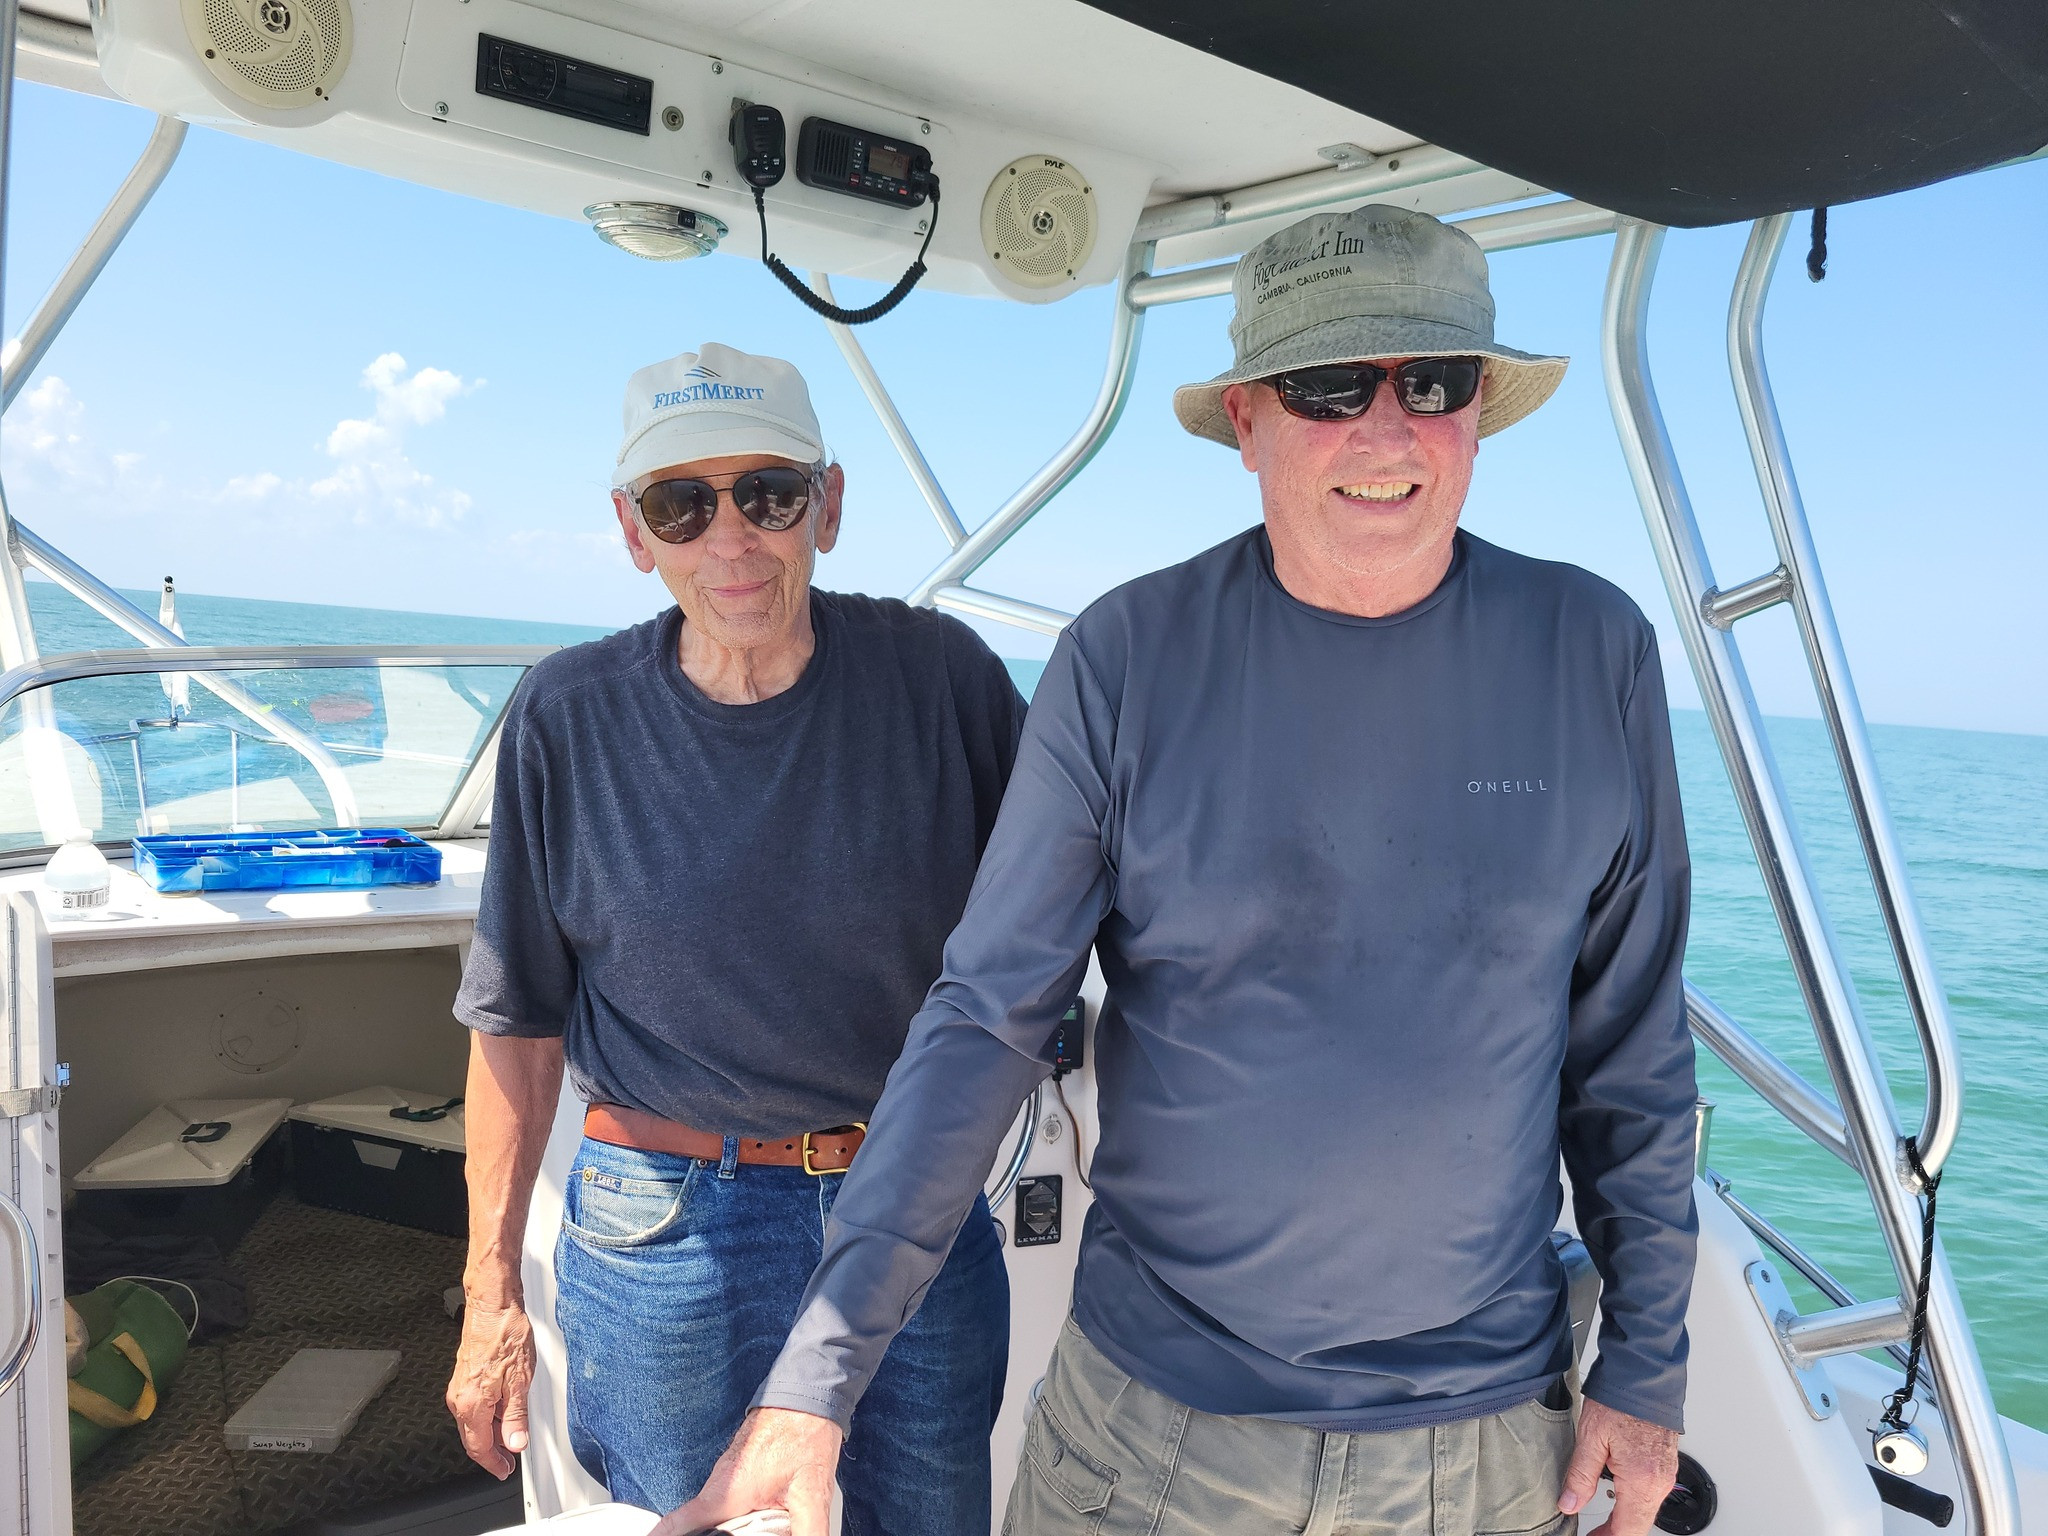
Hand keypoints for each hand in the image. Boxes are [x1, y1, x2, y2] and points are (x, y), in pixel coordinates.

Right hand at [446, 1297, 535, 1479]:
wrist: (493, 1305)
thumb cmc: (505, 1333)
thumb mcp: (520, 1379)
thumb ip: (517, 1416)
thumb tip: (516, 1441)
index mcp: (472, 1403)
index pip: (479, 1446)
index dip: (493, 1463)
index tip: (504, 1470)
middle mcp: (460, 1398)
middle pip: (473, 1437)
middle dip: (491, 1452)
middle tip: (508, 1460)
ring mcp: (459, 1387)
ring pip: (472, 1422)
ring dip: (490, 1433)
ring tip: (510, 1436)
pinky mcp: (463, 1376)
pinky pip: (472, 1407)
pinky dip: (486, 1416)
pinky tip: (501, 1412)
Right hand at [657, 1408, 843, 1535]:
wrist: (809, 1396)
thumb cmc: (805, 1435)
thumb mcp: (811, 1492)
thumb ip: (809, 1531)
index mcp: (726, 1493)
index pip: (680, 1523)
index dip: (664, 1534)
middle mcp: (719, 1484)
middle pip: (702, 1525)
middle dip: (711, 1535)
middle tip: (742, 1532)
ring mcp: (727, 1477)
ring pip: (719, 1516)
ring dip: (732, 1528)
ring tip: (757, 1527)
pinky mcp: (738, 1473)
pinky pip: (730, 1504)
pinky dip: (739, 1518)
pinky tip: (761, 1520)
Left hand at [1557, 1396, 1679, 1535]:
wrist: (1645, 1375)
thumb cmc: (1620, 1400)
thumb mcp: (1590, 1437)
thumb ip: (1580, 1476)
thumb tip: (1569, 1504)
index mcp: (1641, 1481)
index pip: (1626, 1529)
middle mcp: (1659, 1482)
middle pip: (1638, 1526)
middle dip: (1615, 1534)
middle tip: (1593, 1534)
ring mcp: (1665, 1475)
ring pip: (1646, 1512)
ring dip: (1625, 1522)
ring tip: (1601, 1524)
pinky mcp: (1665, 1465)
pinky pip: (1651, 1496)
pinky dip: (1634, 1506)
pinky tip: (1618, 1501)